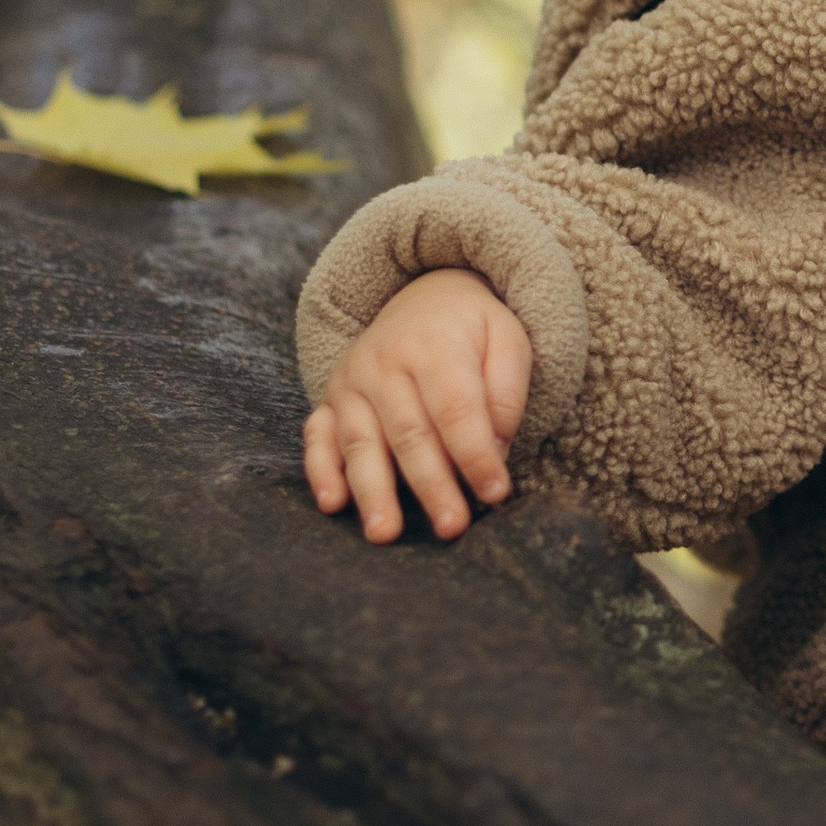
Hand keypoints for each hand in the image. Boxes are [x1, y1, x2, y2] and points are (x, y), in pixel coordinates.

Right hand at [305, 268, 532, 545]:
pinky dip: (321, 470)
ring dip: (373, 491)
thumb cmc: (473, 329)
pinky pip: (317, 436)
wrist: (424, 293)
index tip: (496, 493)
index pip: (456, 409)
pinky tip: (332, 504)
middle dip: (431, 485)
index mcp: (434, 347)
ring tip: (385, 532)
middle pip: (409, 433)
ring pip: (361, 442)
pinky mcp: (329, 400)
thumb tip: (496, 450)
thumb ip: (507, 393)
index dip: (476, 454)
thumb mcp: (508, 340)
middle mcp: (384, 364)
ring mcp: (351, 383)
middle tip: (451, 527)